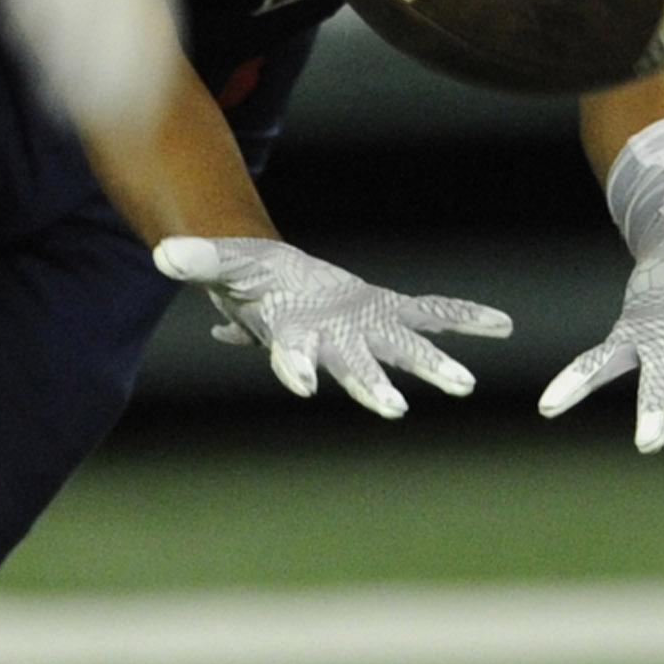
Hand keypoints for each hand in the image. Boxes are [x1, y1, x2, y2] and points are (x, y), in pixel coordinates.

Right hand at [154, 237, 511, 418]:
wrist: (275, 284)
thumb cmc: (244, 277)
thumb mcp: (220, 262)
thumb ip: (197, 261)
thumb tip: (164, 255)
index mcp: (290, 336)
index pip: (290, 357)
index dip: (295, 368)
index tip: (304, 383)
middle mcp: (333, 343)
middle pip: (353, 367)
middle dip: (372, 387)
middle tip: (394, 409)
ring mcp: (365, 328)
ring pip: (402, 350)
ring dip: (432, 366)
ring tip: (464, 382)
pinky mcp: (387, 308)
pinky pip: (429, 311)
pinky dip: (462, 316)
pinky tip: (500, 324)